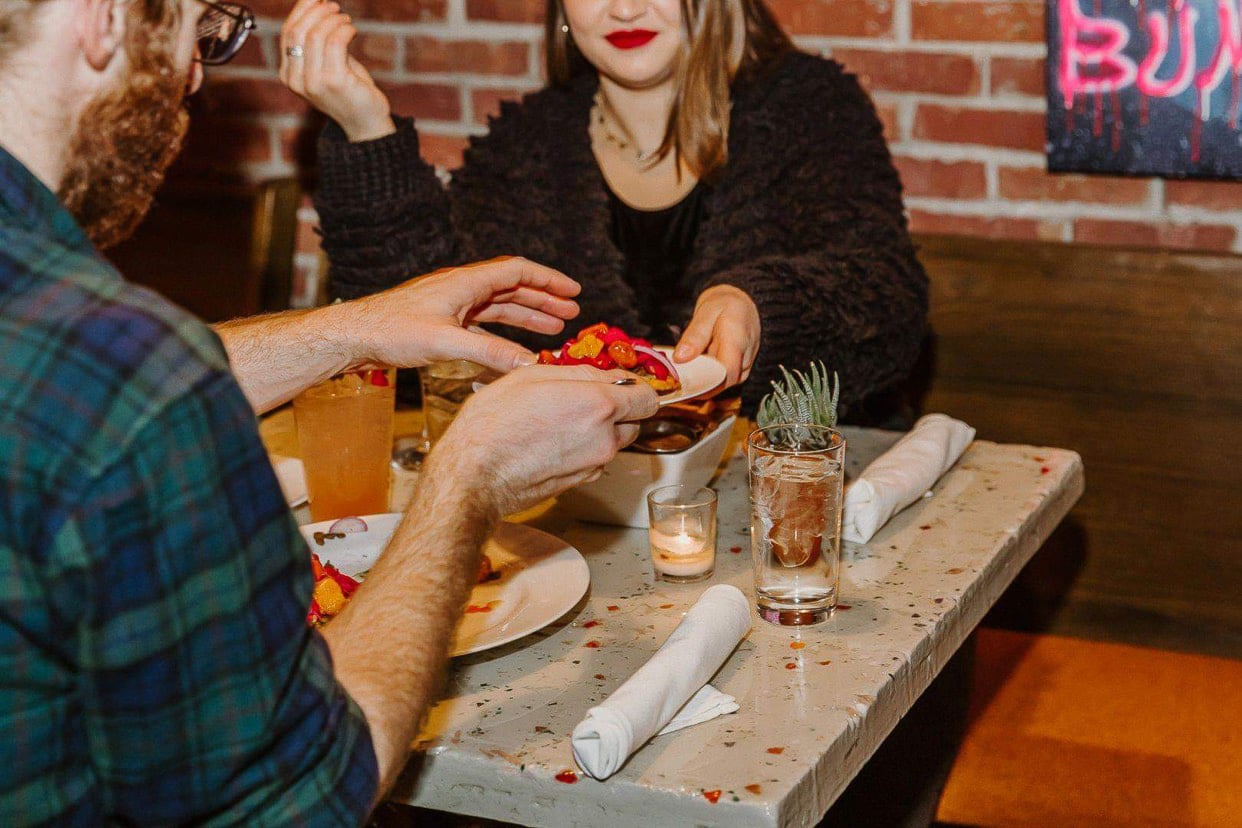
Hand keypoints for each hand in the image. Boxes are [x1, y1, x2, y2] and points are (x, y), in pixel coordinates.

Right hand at [280, 0, 393, 141]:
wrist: (366, 122)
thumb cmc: (349, 90)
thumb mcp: (327, 63)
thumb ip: (318, 41)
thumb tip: (315, 4)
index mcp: (289, 75)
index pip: (287, 33)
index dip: (301, 10)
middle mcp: (296, 80)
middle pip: (297, 31)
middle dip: (316, 11)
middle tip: (334, 7)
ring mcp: (313, 82)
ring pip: (316, 34)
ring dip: (333, 19)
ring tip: (345, 20)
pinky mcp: (334, 81)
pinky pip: (335, 41)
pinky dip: (344, 29)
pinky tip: (352, 29)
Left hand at [341, 257, 580, 373]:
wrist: (353, 336)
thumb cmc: (391, 331)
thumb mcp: (445, 342)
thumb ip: (490, 352)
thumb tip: (529, 363)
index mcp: (464, 282)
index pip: (516, 271)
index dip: (548, 280)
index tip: (573, 291)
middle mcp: (460, 288)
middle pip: (512, 287)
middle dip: (543, 299)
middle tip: (572, 313)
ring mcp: (451, 304)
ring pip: (499, 305)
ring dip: (526, 315)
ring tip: (553, 328)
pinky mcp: (442, 321)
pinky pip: (483, 321)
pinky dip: (504, 330)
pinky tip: (515, 344)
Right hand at [437, 365, 659, 514]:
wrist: (474, 475)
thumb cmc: (494, 425)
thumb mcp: (532, 376)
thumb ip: (579, 372)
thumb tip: (604, 374)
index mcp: (598, 406)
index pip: (647, 397)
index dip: (634, 386)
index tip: (618, 382)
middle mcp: (604, 439)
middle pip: (635, 421)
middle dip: (618, 408)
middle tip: (584, 399)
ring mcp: (593, 465)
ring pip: (614, 441)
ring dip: (600, 429)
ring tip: (562, 420)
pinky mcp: (579, 483)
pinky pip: (595, 460)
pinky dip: (584, 449)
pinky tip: (553, 441)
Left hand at [673, 285, 760, 387]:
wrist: (743, 306)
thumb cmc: (726, 306)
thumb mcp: (707, 311)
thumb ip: (695, 335)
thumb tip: (680, 358)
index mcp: (738, 342)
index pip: (725, 374)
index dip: (703, 384)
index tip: (681, 384)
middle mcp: (744, 361)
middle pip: (720, 384)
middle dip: (695, 385)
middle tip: (673, 381)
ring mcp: (741, 369)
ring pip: (718, 385)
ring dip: (698, 383)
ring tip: (679, 375)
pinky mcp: (735, 374)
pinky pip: (718, 382)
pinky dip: (703, 379)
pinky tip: (690, 373)